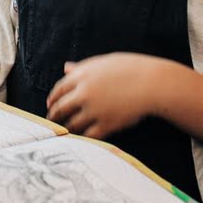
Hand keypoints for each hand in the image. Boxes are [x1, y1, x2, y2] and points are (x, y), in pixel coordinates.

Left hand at [45, 53, 168, 138]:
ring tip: (65, 131)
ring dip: (67, 128)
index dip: (53, 99)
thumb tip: (66, 67)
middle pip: (61, 108)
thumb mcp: (104, 62)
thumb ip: (82, 67)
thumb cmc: (131, 69)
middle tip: (52, 121)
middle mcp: (84, 93)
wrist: (152, 83)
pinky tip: (81, 139)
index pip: (59, 89)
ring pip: (72, 124)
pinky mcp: (106, 124)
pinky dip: (82, 138)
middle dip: (54, 116)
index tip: (50, 105)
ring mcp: (94, 110)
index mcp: (82, 75)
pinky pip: (88, 135)